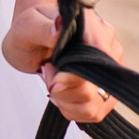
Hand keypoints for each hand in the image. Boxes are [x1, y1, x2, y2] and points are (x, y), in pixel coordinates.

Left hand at [2, 1, 120, 124]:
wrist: (33, 37)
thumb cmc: (32, 28)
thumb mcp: (28, 25)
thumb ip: (43, 29)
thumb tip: (59, 28)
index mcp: (93, 26)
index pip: (100, 57)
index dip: (74, 74)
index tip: (50, 70)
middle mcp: (109, 48)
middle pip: (96, 87)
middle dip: (63, 88)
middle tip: (47, 71)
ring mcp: (110, 71)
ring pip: (95, 105)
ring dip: (66, 100)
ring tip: (52, 82)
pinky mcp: (107, 90)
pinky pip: (94, 112)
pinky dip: (71, 108)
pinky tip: (60, 93)